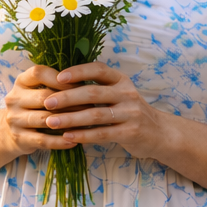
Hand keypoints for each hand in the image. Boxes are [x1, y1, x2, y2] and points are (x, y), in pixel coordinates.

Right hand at [0, 64, 82, 155]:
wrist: (10, 132)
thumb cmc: (34, 107)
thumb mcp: (38, 91)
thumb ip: (56, 85)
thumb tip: (86, 85)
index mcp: (21, 81)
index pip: (39, 73)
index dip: (60, 78)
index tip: (80, 85)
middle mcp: (14, 98)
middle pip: (44, 97)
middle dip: (70, 102)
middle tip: (91, 106)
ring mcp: (14, 119)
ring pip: (45, 119)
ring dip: (68, 122)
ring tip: (86, 124)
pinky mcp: (19, 138)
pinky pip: (43, 140)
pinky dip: (60, 141)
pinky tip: (74, 141)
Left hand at [42, 61, 174, 157]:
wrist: (160, 133)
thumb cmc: (129, 112)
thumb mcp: (118, 94)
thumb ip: (96, 89)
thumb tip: (58, 84)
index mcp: (121, 80)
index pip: (98, 69)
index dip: (78, 71)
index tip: (57, 77)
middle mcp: (127, 93)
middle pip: (93, 93)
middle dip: (67, 97)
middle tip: (47, 103)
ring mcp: (131, 113)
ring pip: (96, 115)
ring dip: (71, 118)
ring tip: (51, 122)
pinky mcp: (131, 132)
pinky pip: (103, 134)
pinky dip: (83, 135)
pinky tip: (68, 137)